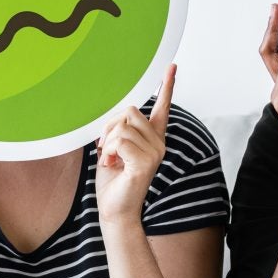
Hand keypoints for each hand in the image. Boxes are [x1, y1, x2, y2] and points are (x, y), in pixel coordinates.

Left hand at [96, 64, 175, 223]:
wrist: (114, 211)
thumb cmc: (113, 181)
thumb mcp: (112, 149)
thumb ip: (118, 131)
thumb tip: (114, 115)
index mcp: (152, 139)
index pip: (162, 108)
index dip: (167, 86)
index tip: (171, 67)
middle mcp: (158, 143)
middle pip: (131, 111)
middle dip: (110, 127)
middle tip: (106, 148)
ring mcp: (155, 153)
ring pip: (123, 126)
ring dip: (108, 142)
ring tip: (110, 160)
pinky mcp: (146, 162)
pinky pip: (121, 141)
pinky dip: (109, 151)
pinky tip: (112, 165)